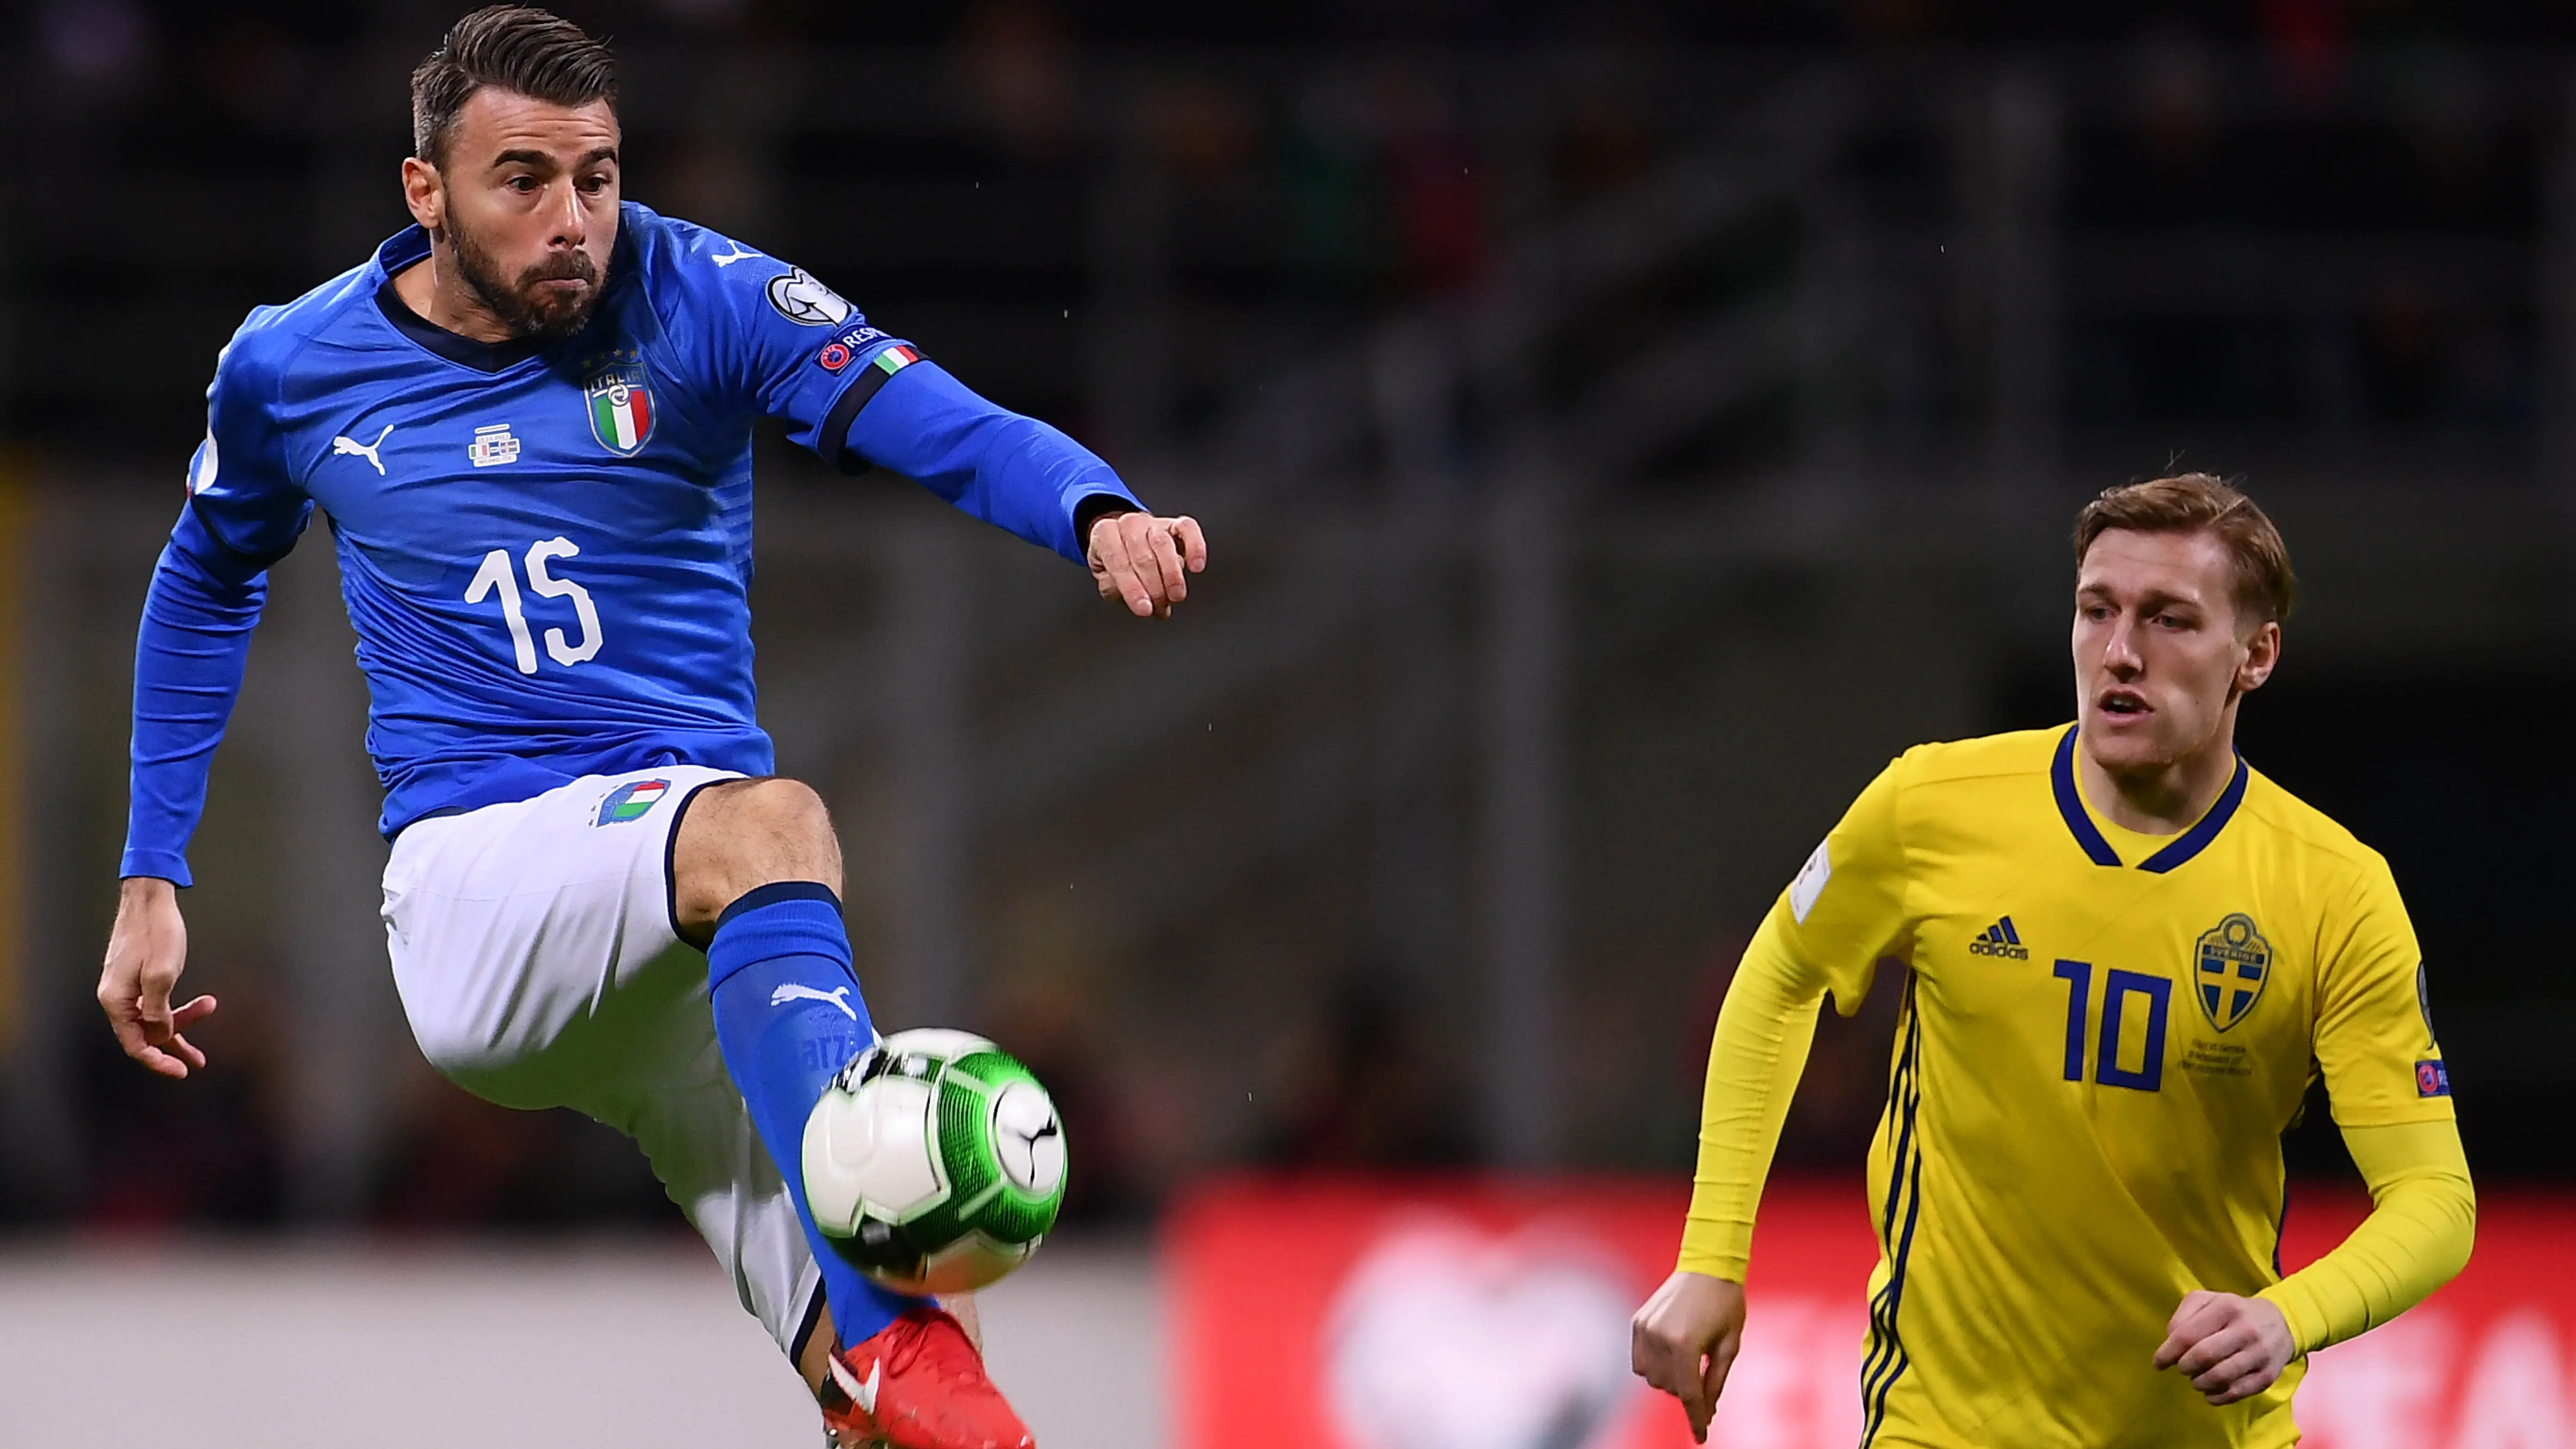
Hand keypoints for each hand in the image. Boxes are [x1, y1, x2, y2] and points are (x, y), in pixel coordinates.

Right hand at [97, 876, 215, 1078]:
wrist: (151, 899)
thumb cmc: (156, 932)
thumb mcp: (162, 974)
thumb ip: (159, 1010)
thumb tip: (160, 1036)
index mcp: (115, 1000)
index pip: (135, 1044)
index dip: (158, 1061)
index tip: (183, 1072)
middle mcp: (117, 998)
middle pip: (145, 1035)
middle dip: (174, 1046)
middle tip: (200, 1061)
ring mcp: (127, 989)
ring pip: (155, 1019)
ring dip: (183, 1023)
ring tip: (211, 1012)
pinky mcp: (140, 980)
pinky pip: (157, 1004)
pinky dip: (178, 1009)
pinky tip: (203, 1005)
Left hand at [1087, 511, 1206, 618]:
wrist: (1126, 541)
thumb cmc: (1117, 561)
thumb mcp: (1105, 577)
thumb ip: (1114, 588)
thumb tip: (1136, 596)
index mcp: (1105, 534)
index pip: (1117, 561)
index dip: (1132, 588)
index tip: (1143, 608)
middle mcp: (1128, 524)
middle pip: (1142, 555)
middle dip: (1153, 586)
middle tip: (1159, 606)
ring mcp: (1152, 522)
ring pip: (1163, 543)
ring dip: (1172, 574)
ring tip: (1175, 596)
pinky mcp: (1175, 524)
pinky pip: (1187, 529)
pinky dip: (1194, 547)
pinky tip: (1195, 567)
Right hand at [1631, 1271, 1745, 1443]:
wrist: (1708, 1266)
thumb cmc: (1726, 1304)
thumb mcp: (1729, 1346)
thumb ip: (1715, 1382)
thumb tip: (1706, 1412)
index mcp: (1686, 1343)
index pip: (1690, 1394)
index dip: (1697, 1419)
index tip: (1701, 1437)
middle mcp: (1660, 1337)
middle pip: (1671, 1389)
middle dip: (1688, 1391)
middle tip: (1703, 1372)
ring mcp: (1645, 1329)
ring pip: (1653, 1379)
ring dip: (1670, 1379)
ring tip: (1688, 1358)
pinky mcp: (1637, 1322)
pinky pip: (1640, 1362)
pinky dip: (1655, 1366)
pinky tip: (1671, 1352)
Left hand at [2154, 1290, 2295, 1405]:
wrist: (2279, 1322)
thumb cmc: (2232, 1312)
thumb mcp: (2206, 1301)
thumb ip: (2183, 1316)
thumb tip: (2171, 1341)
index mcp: (2226, 1308)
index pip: (2188, 1335)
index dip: (2168, 1352)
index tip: (2158, 1363)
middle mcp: (2246, 1330)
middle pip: (2204, 1356)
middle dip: (2185, 1367)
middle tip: (2182, 1368)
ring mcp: (2260, 1354)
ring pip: (2220, 1377)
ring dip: (2199, 1383)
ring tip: (2195, 1379)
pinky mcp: (2268, 1376)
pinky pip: (2237, 1393)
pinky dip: (2217, 1397)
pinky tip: (2209, 1391)